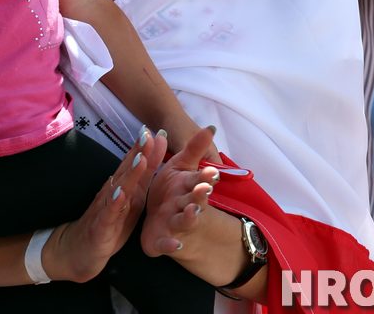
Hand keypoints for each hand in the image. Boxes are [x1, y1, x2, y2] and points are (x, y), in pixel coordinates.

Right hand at [45, 126, 164, 282]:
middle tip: (148, 135)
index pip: (133, 163)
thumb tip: (153, 155)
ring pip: (119, 188)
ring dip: (129, 173)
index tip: (155, 128)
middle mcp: (113, 192)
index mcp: (123, 186)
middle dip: (138, 152)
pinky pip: (109, 213)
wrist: (82, 249)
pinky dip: (115, 204)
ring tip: (141, 159)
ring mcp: (106, 207)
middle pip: (126, 170)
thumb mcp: (132, 199)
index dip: (143, 146)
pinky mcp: (102, 225)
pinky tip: (121, 194)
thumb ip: (142, 177)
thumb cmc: (110, 221)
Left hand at [140, 126, 218, 257]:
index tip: (212, 172)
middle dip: (200, 195)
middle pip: (195, 200)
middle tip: (204, 189)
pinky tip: (174, 245)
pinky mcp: (162, 241)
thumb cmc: (173, 190)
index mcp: (189, 188)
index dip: (205, 177)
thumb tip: (211, 127)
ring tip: (191, 211)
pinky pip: (166, 245)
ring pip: (184, 221)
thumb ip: (194, 148)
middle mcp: (185, 206)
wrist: (162, 221)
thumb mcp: (181, 167)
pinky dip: (170, 246)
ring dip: (189, 217)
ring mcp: (175, 225)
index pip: (200, 180)